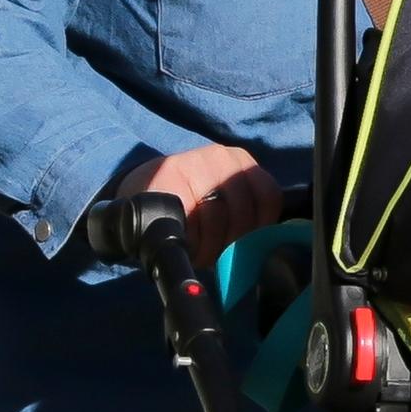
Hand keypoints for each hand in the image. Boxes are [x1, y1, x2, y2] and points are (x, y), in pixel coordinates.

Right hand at [136, 144, 282, 248]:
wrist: (142, 191)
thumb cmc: (192, 207)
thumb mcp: (226, 203)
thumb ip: (248, 215)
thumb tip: (264, 245)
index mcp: (242, 162)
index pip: (268, 196)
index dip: (260, 228)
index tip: (246, 245)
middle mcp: (222, 157)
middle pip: (243, 211)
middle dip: (232, 242)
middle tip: (217, 255)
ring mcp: (195, 162)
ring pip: (216, 217)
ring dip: (209, 246)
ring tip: (199, 252)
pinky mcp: (169, 175)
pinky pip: (190, 218)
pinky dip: (191, 238)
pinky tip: (186, 242)